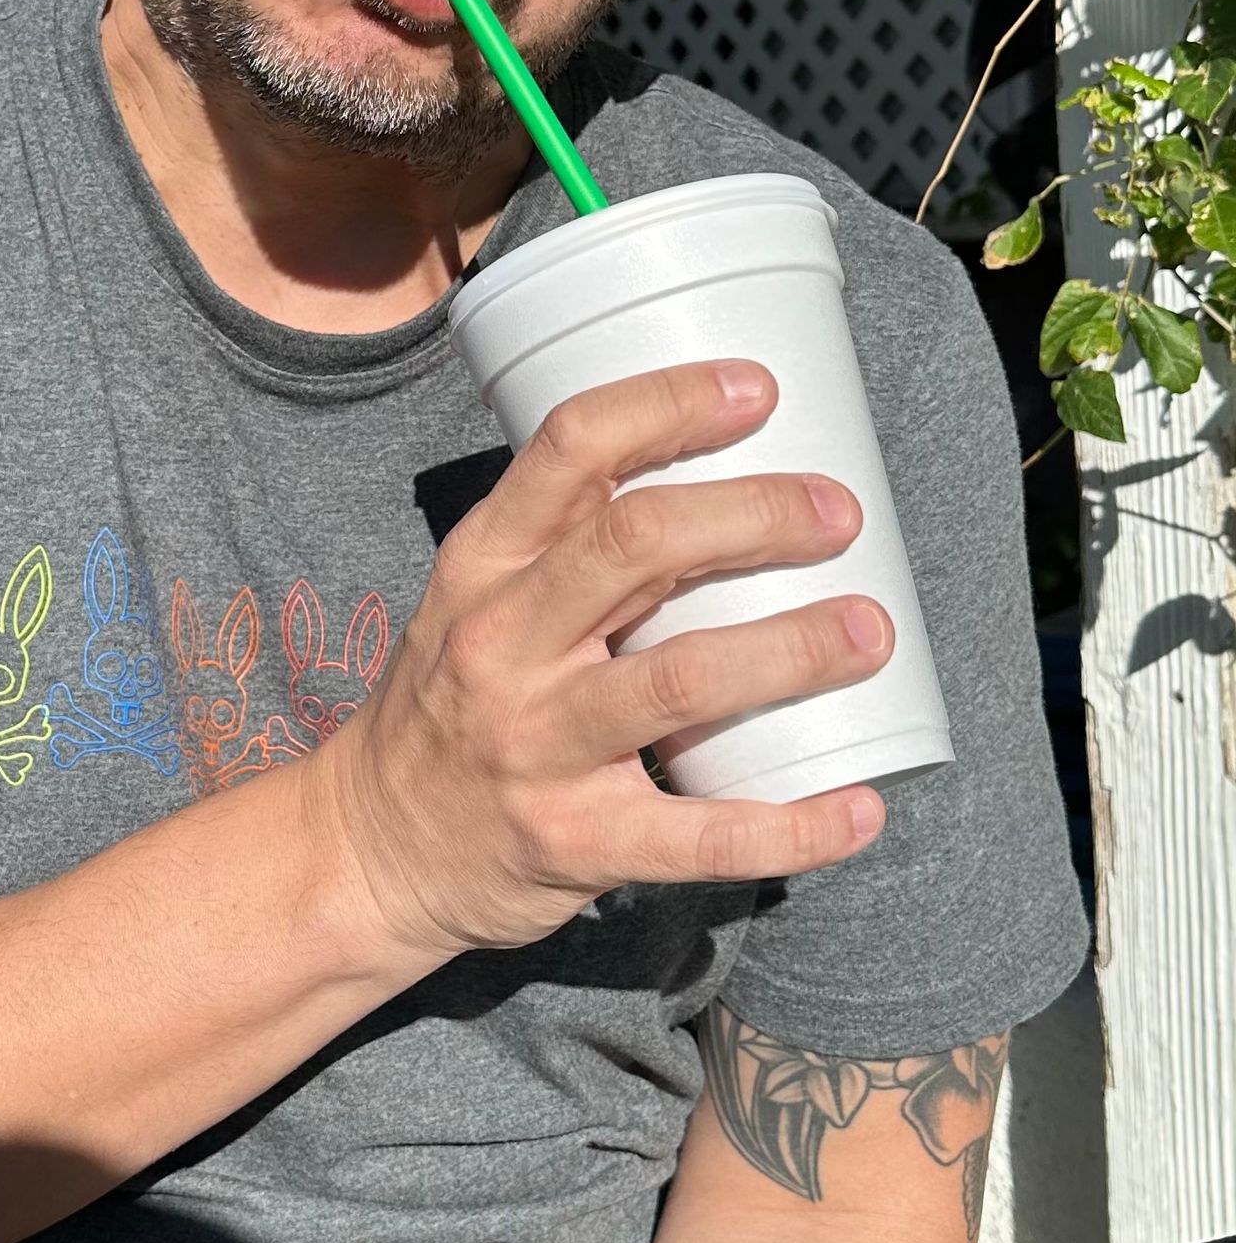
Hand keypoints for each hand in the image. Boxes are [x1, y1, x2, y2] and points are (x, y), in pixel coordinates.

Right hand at [314, 358, 890, 963]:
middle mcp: (501, 644)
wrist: (371, 852)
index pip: (571, 451)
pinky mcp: (574, 841)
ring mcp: (535, 747)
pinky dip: (793, 825)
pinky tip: (861, 809)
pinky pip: (699, 836)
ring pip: (682, 678)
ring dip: (794, 648)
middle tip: (839, 514)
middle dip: (757, 514)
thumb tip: (726, 487)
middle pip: (640, 545)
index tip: (757, 390)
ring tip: (870, 629)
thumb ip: (569, 551)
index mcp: (482, 567)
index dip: (670, 405)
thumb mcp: (474, 604)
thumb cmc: (448, 708)